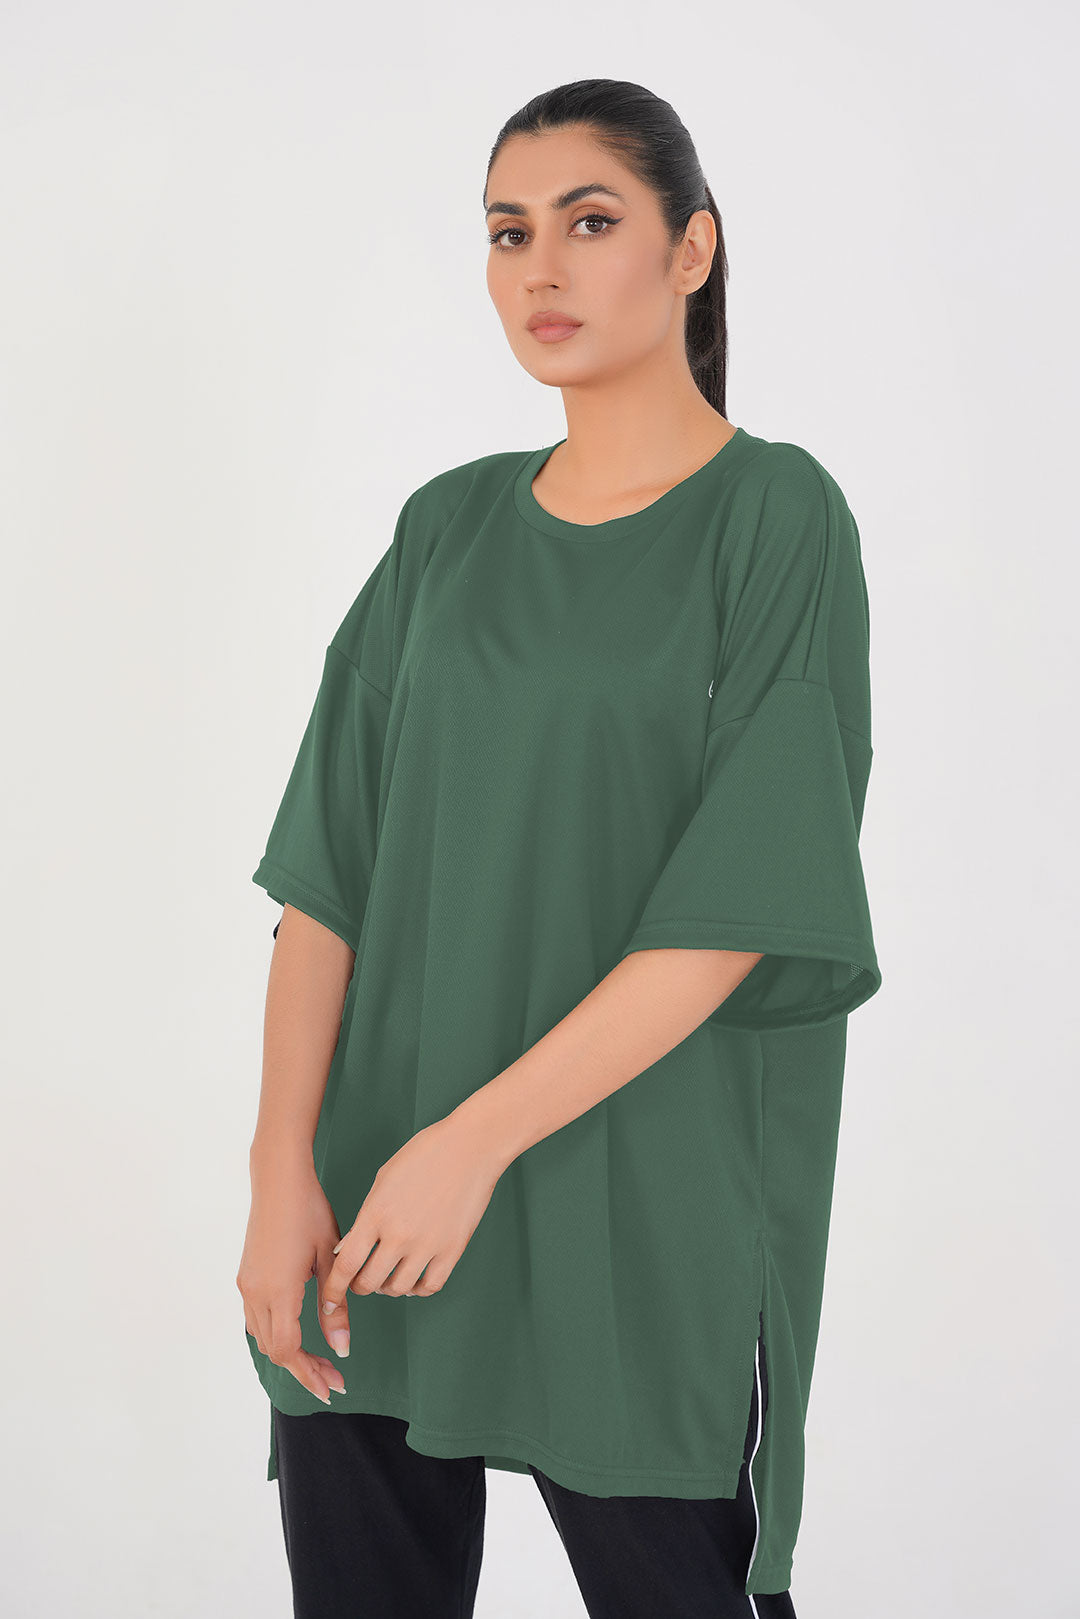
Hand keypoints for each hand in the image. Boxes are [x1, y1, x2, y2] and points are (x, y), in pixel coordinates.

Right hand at [237, 1152, 349, 1403]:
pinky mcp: (247, 1275)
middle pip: (275, 1350)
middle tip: (334, 1377)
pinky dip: (277, 1334)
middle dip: (304, 1369)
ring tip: (320, 1360)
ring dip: (290, 1353)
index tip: (333, 1388)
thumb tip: (342, 1347)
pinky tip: (298, 1331)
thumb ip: (335, 1305)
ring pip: (264, 1337)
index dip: (310, 1374)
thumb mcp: (331, 1257)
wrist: (278, 1178)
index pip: (289, 1351)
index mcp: (278, 1291)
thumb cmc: (309, 1210)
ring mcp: (247, 1284)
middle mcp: (255, 1293)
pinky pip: (257, 1318)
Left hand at [321, 1115, 503, 1319]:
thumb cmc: (425, 1154)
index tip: (329, 1301)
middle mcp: (399, 1234)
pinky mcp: (452, 1249)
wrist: (470, 1146)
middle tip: (362, 1281)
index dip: (334, 1289)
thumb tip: (348, 1249)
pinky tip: (416, 1280)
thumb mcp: (384, 1180)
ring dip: (389, 1288)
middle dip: (360, 1287)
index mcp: (376, 1213)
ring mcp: (427, 1244)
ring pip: (399, 1288)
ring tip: (390, 1277)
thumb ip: (365, 1218)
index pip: (346, 1264)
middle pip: (369, 1283)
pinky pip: (430, 1286)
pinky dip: (419, 1289)